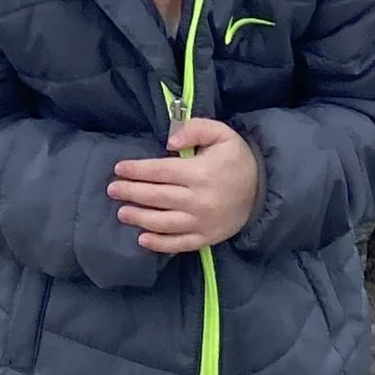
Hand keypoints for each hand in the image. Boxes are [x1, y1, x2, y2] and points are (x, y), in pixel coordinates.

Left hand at [110, 114, 261, 254]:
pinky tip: (142, 239)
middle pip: (156, 197)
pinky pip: (178, 244)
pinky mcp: (206, 238)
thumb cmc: (236, 158)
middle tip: (112, 190)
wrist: (262, 189)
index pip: (160, 172)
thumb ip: (195, 129)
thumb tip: (169, 140)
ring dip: (139, 218)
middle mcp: (198, 200)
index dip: (136, 170)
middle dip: (131, 192)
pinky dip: (159, 244)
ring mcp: (202, 223)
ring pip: (163, 222)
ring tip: (122, 212)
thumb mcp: (221, 133)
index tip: (119, 169)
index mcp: (200, 173)